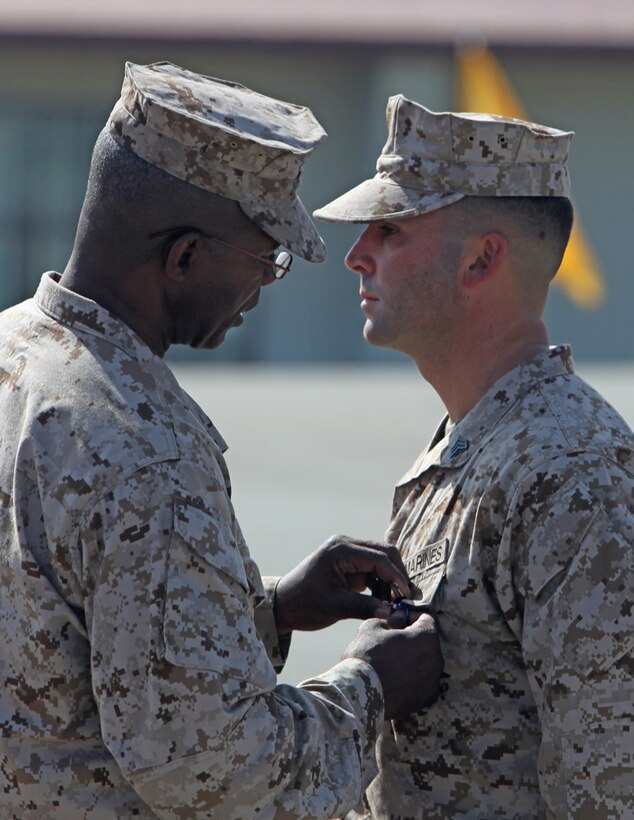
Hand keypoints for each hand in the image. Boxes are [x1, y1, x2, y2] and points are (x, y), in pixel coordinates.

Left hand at [273, 535, 412, 633]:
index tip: (407, 597)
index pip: (379, 558)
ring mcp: (347, 552)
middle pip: (384, 552)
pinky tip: (384, 600)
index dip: (397, 577)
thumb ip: (364, 607)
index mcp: (340, 550)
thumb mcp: (335, 607)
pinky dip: (381, 583)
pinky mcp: (349, 563)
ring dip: (390, 580)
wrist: (283, 605)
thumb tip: (392, 613)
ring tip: (394, 604)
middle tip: (406, 599)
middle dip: (397, 575)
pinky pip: (373, 568)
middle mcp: (346, 545)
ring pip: (381, 560)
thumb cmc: (304, 604)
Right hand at [342, 615, 442, 718]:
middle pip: (427, 643)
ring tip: (391, 663)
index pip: (426, 619)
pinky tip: (394, 679)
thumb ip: (391, 620)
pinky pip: (422, 682)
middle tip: (392, 641)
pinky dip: (412, 679)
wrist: (359, 695)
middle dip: (412, 639)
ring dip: (413, 660)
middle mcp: (436, 659)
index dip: (411, 617)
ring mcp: (433, 682)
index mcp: (427, 637)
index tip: (399, 619)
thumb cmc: (366, 655)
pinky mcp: (425, 700)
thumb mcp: (373, 626)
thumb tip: (399, 618)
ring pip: (425, 664)